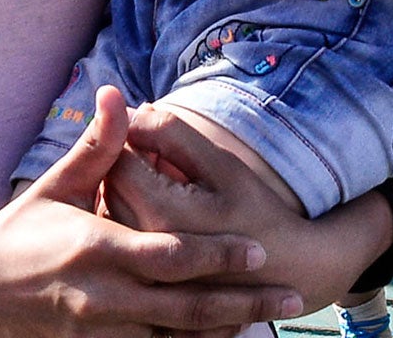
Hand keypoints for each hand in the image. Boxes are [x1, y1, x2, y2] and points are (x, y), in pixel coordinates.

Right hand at [0, 88, 300, 336]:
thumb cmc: (21, 231)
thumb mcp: (58, 186)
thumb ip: (98, 145)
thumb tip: (117, 91)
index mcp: (98, 249)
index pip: (171, 256)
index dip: (218, 256)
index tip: (260, 249)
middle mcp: (102, 297)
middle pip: (185, 308)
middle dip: (241, 302)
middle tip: (291, 293)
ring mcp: (99, 331)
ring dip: (223, 331)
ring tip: (270, 319)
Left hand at [102, 104, 392, 313]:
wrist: (283, 271)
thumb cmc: (255, 210)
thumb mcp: (222, 163)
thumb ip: (172, 133)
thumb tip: (131, 110)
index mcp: (160, 214)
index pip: (117, 159)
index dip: (133, 138)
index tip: (158, 139)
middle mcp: (141, 248)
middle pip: (109, 188)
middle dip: (129, 164)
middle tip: (165, 163)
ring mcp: (140, 271)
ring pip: (112, 213)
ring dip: (129, 191)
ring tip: (169, 190)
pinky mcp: (144, 282)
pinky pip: (123, 241)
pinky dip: (134, 219)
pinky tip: (165, 218)